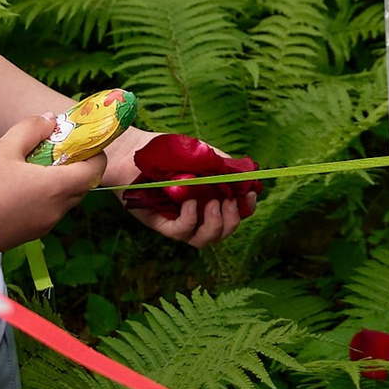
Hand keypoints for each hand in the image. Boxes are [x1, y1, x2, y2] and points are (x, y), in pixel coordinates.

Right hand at [0, 119, 106, 258]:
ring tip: (34, 169)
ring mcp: (43, 227)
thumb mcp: (6, 147)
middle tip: (57, 152)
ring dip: (59, 185)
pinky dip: (45, 200)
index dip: (95, 155)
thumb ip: (33, 128)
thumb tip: (50, 120)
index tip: (83, 143)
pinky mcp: (28, 236)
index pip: (94, 171)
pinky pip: (48, 215)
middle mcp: (55, 211)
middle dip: (76, 168)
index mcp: (55, 188)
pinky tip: (19, 190)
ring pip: (64, 202)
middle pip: (82, 187)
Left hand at [101, 129, 241, 248]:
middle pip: (221, 233)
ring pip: (202, 240)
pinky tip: (190, 204)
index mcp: (208, 199)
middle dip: (231, 222)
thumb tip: (248, 177)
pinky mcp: (159, 223)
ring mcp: (177, 220)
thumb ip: (223, 166)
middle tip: (230, 203)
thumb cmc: (168, 151)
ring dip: (215, 226)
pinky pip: (180, 232)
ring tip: (214, 205)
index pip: (233, 214)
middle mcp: (195, 214)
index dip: (246, 210)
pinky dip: (190, 220)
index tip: (252, 196)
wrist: (136, 149)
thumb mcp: (203, 155)